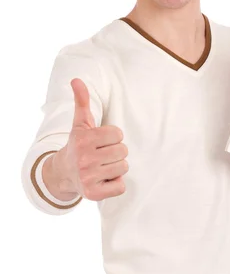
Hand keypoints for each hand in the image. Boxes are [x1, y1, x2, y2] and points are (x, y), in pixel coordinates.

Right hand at [61, 78, 128, 200]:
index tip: (100, 142)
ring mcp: (88, 178)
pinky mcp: (93, 194)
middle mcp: (84, 159)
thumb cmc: (78, 145)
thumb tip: (76, 79)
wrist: (63, 174)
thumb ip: (81, 101)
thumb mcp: (79, 123)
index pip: (118, 134)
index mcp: (83, 140)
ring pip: (123, 168)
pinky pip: (121, 187)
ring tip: (102, 167)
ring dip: (116, 168)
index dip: (112, 137)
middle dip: (116, 152)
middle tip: (102, 155)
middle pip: (123, 152)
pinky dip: (116, 184)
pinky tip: (103, 180)